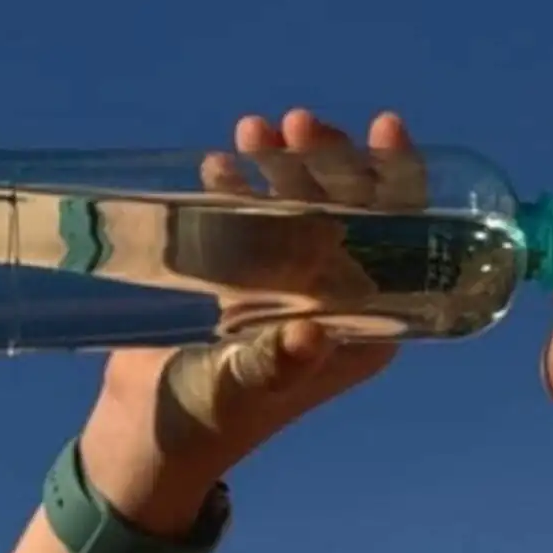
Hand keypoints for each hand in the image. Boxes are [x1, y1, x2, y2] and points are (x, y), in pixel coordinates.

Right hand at [79, 109, 421, 529]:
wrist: (149, 428)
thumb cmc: (212, 417)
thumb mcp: (248, 390)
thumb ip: (278, 363)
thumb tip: (309, 335)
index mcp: (367, 322)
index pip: (403, 238)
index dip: (400, 180)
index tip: (385, 128)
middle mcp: (338, 292)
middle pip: (351, 206)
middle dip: (330, 160)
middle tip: (300, 124)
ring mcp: (289, 277)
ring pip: (300, 201)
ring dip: (282, 162)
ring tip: (254, 132)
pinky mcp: (241, 268)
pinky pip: (249, 211)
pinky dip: (237, 183)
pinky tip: (219, 165)